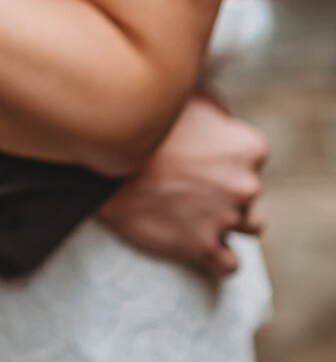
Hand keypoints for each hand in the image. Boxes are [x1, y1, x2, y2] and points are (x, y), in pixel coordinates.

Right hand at [99, 94, 267, 277]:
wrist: (107, 156)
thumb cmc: (147, 121)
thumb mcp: (190, 97)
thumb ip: (219, 110)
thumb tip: (226, 121)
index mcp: (249, 147)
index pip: (254, 157)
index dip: (227, 156)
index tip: (203, 156)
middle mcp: (246, 185)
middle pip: (250, 192)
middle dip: (228, 188)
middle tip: (193, 181)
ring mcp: (226, 219)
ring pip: (250, 227)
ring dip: (228, 221)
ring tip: (199, 212)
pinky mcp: (203, 248)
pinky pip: (229, 264)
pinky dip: (217, 257)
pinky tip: (196, 241)